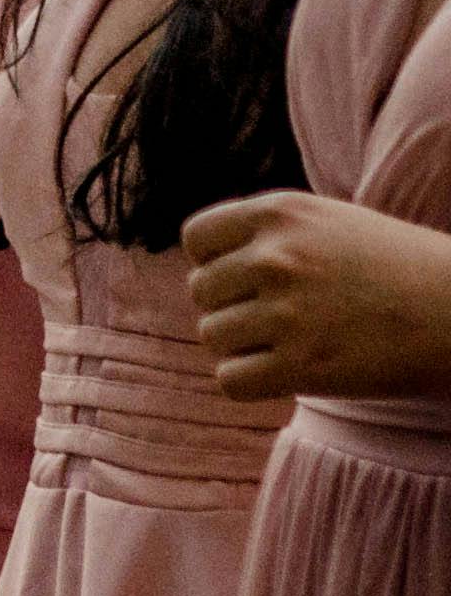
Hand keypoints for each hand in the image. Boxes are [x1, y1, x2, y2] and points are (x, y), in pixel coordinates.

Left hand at [182, 188, 450, 401]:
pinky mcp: (304, 366)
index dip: (215, 264)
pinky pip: (231, 380)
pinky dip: (249, 382)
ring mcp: (288, 312)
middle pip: (202, 291)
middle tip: (282, 318)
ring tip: (291, 343)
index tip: (248, 281)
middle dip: (233, 307)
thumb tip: (203, 263)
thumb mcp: (329, 224)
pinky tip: (285, 373)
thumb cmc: (399, 269)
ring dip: (243, 346)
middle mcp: (275, 257)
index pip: (197, 239)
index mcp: (279, 213)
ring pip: (213, 336)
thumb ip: (267, 234)